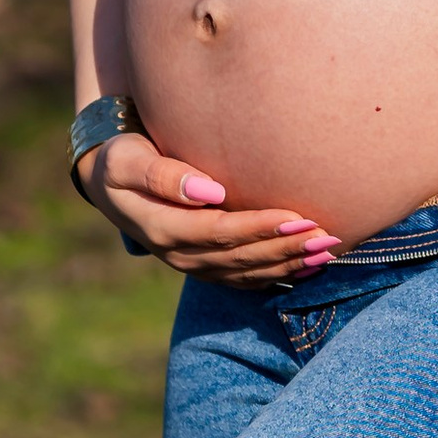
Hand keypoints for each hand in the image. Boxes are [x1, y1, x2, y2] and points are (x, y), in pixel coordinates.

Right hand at [76, 133, 340, 285]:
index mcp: (163, 229)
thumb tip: (210, 191)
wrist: (110, 183)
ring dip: (290, 263)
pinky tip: (310, 266)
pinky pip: (247, 277)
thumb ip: (162, 175)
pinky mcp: (206, 266)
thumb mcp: (128, 160)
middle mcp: (180, 255)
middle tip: (326, 235)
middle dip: (286, 247)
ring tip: (327, 250)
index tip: (297, 217)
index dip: (260, 227)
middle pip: (241, 256)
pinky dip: (280, 273)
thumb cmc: (122, 159)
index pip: (221, 232)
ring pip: (249, 271)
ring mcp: (194, 265)